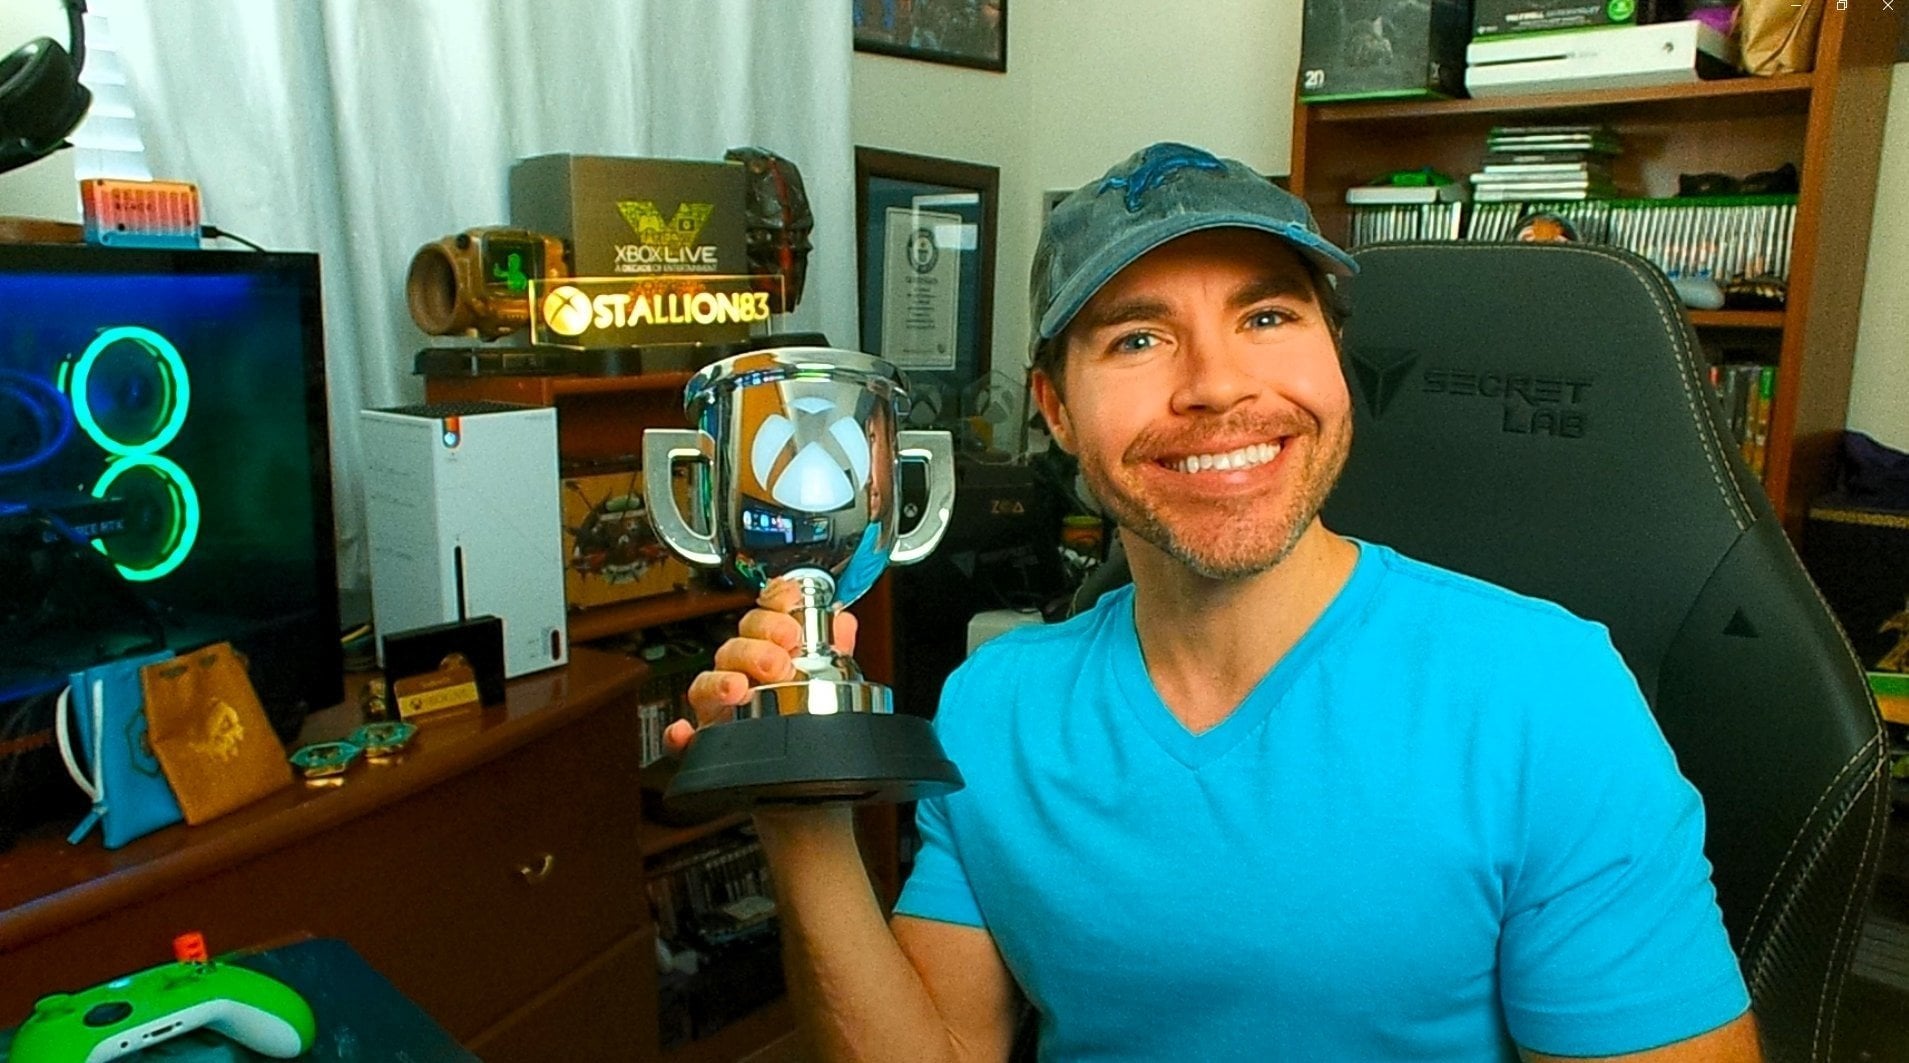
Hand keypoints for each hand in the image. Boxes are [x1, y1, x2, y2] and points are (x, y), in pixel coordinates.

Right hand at [665, 578, 858, 756]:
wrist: (789, 763)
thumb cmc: (800, 711)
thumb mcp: (823, 675)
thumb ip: (833, 648)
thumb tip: (843, 622)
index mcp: (764, 650)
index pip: (763, 617)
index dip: (774, 604)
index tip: (789, 603)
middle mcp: (738, 673)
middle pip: (736, 646)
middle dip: (757, 646)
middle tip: (780, 660)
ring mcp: (719, 706)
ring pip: (706, 684)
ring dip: (720, 682)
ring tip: (738, 688)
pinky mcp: (706, 741)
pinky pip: (684, 739)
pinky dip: (680, 736)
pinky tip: (685, 734)